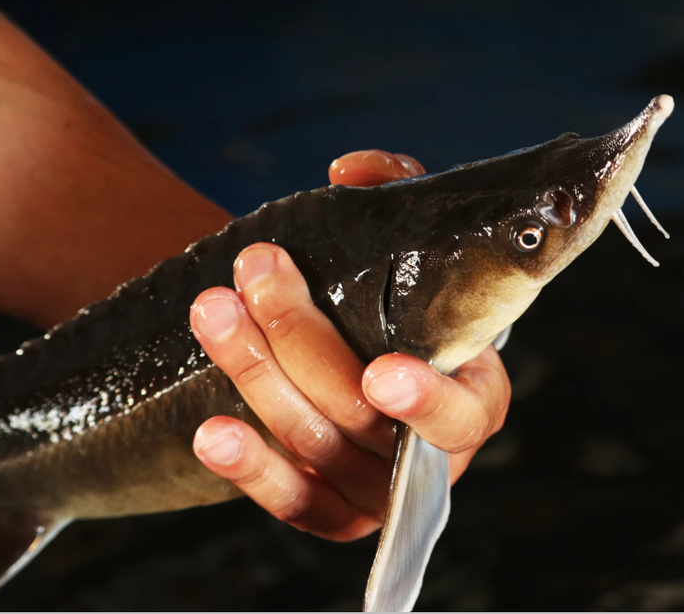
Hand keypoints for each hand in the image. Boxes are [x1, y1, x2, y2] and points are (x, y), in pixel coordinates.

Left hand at [188, 151, 511, 540]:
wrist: (375, 358)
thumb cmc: (404, 304)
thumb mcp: (415, 247)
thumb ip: (399, 193)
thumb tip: (352, 171)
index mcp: (473, 393)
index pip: (461, 413)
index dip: (422, 399)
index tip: (379, 371)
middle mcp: (429, 454)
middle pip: (359, 413)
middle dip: (300, 335)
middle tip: (258, 267)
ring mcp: (376, 490)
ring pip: (313, 442)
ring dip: (255, 373)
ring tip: (213, 309)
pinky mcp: (330, 513)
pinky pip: (290, 501)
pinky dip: (247, 468)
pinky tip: (210, 433)